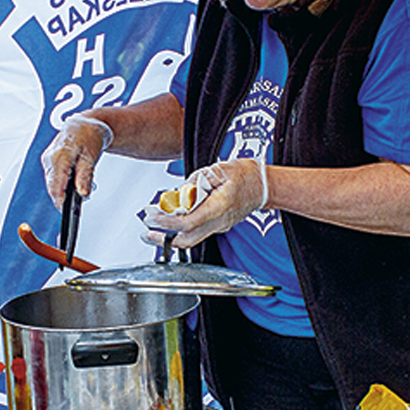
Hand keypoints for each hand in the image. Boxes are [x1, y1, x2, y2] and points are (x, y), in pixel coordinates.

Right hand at [41, 114, 112, 203]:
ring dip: (62, 191)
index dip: (60, 199)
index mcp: (60, 156)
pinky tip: (70, 188)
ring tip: (74, 199)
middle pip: (52, 185)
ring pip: (52, 183)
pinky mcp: (49, 162)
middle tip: (73, 209)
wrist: (84, 124)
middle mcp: (50, 158)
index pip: (56, 183)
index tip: (66, 210)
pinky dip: (61, 184)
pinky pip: (53, 177)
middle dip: (61, 198)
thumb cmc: (89, 136)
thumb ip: (85, 176)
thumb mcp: (91, 157)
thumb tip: (83, 194)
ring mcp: (48, 160)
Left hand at [140, 159, 266, 248]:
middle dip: (163, 239)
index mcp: (219, 207)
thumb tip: (179, 193)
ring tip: (154, 225)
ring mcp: (219, 227)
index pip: (188, 222)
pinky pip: (197, 232)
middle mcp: (219, 222)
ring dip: (170, 235)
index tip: (152, 217)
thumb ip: (195, 181)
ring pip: (191, 239)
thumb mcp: (218, 170)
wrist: (264, 186)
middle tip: (146, 233)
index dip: (167, 223)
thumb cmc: (245, 175)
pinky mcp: (217, 226)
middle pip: (187, 240)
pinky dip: (181, 228)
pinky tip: (172, 219)